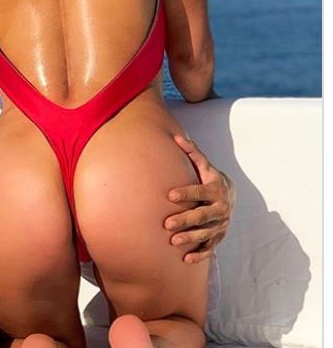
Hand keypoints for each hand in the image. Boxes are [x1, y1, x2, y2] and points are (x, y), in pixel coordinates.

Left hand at [165, 134, 234, 263]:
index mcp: (215, 189)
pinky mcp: (219, 235)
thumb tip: (177, 137)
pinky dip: (199, 254)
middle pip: (202, 215)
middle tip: (166, 224)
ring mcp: (221, 223)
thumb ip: (192, 153)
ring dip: (190, 238)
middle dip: (185, 220)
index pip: (199, 191)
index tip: (169, 194)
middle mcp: (220, 208)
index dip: (185, 192)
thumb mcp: (204, 165)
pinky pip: (210, 246)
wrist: (230, 195)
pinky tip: (185, 260)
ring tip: (173, 242)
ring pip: (205, 233)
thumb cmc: (209, 178)